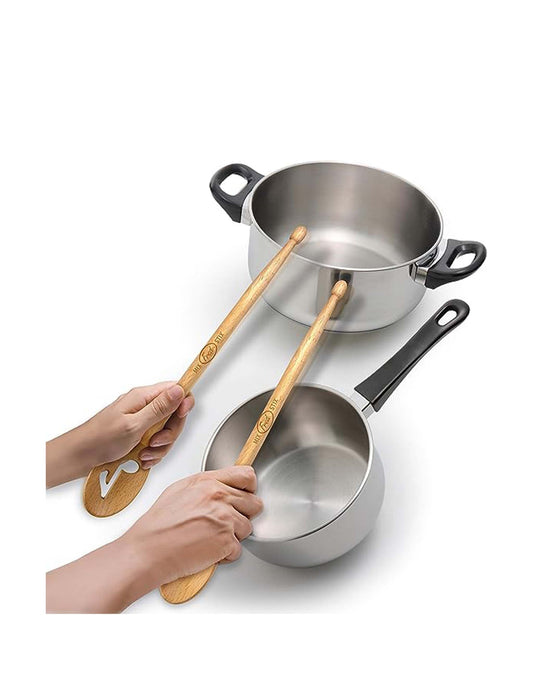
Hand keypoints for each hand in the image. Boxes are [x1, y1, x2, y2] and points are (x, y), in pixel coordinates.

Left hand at [46, 381, 194, 487]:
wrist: (80, 455)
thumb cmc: (100, 438)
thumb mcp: (134, 424)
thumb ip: (159, 408)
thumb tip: (179, 390)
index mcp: (143, 397)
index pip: (175, 390)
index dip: (184, 403)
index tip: (181, 416)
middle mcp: (143, 405)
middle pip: (174, 414)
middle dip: (170, 432)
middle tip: (156, 441)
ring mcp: (141, 420)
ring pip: (166, 431)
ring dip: (160, 446)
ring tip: (145, 452)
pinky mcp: (139, 433)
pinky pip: (156, 442)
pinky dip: (152, 453)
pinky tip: (142, 457)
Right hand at [46, 466, 262, 611]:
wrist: (148, 550)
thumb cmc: (158, 524)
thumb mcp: (179, 490)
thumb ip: (205, 485)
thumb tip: (219, 486)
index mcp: (209, 482)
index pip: (247, 476)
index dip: (249, 487)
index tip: (245, 494)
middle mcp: (220, 498)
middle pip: (254, 503)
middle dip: (243, 514)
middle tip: (226, 521)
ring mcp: (225, 519)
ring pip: (247, 527)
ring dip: (234, 535)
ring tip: (212, 537)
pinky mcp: (226, 542)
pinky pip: (238, 550)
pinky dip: (226, 554)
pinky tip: (208, 550)